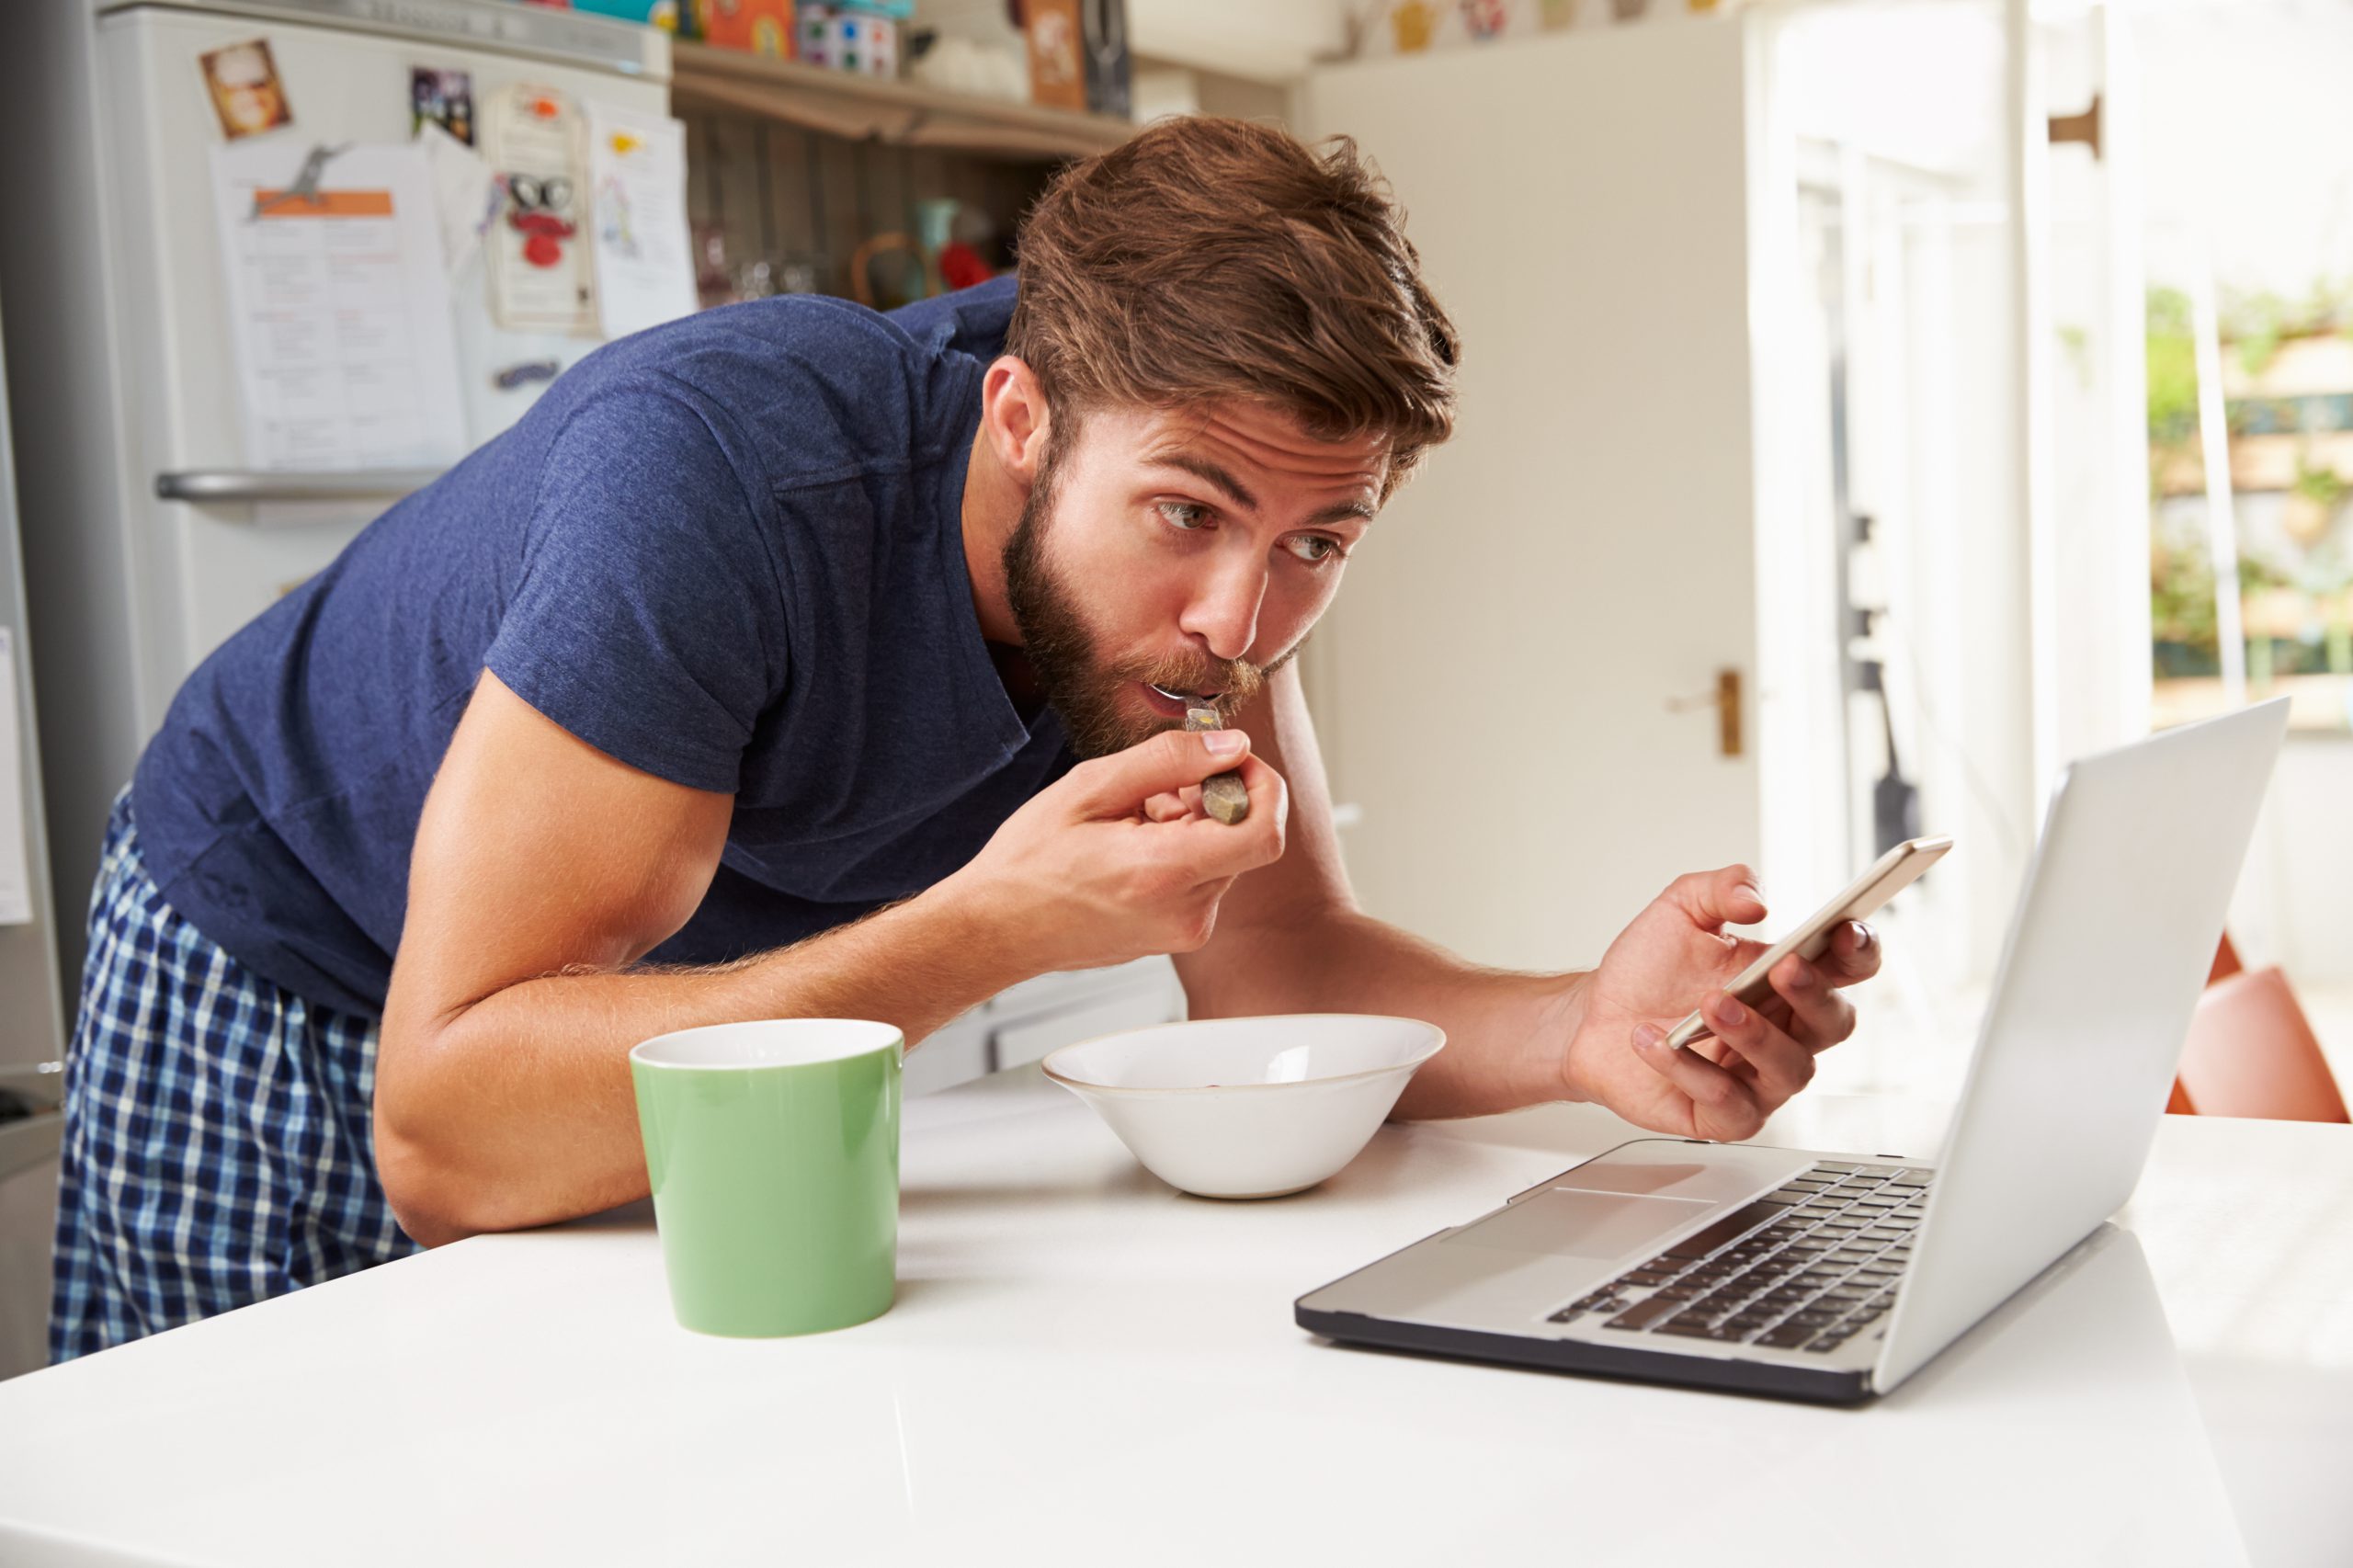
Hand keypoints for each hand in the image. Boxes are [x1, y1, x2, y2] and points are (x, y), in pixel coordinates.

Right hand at [939, 727, 1289, 973]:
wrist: (997, 929)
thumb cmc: (1030, 862)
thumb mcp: (1090, 787)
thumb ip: (1169, 760)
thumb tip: (1231, 745)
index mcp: (1165, 871)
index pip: (1265, 829)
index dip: (1260, 784)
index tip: (1227, 761)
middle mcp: (1187, 910)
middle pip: (1243, 835)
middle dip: (1210, 798)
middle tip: (1150, 792)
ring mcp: (1185, 929)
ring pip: (1224, 854)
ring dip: (1191, 825)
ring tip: (1130, 823)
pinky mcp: (1179, 934)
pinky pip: (1204, 878)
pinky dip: (1180, 851)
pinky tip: (1130, 848)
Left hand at [1558, 866, 1881, 1139]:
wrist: (1595, 1016)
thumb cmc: (1650, 968)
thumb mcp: (1681, 909)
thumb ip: (1721, 887)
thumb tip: (1756, 899)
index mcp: (1789, 980)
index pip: (1849, 968)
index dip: (1860, 950)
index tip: (1845, 929)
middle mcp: (1786, 1032)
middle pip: (1834, 1022)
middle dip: (1814, 994)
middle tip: (1781, 968)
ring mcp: (1760, 1078)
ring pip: (1789, 1068)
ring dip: (1754, 1034)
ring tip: (1708, 1004)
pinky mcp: (1724, 1116)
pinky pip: (1727, 1103)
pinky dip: (1691, 1071)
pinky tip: (1659, 1041)